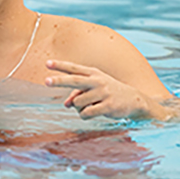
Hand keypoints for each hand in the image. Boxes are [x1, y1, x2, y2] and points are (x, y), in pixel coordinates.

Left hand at [44, 60, 168, 120]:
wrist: (134, 100)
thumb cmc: (108, 92)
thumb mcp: (93, 88)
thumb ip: (77, 94)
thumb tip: (66, 104)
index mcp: (93, 73)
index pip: (73, 68)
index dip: (60, 66)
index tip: (47, 63)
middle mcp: (97, 81)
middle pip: (74, 80)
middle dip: (59, 81)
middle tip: (46, 81)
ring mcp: (103, 93)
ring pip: (77, 102)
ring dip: (78, 108)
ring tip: (90, 106)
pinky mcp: (108, 106)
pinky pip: (86, 113)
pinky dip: (85, 115)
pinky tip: (93, 113)